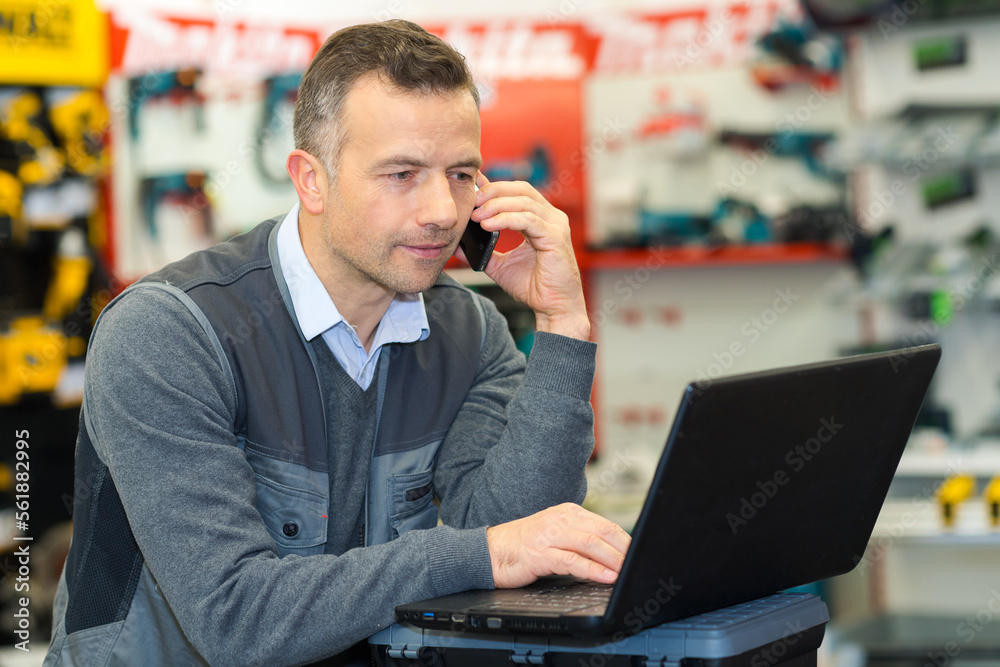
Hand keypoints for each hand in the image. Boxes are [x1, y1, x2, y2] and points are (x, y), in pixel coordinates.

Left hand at [472, 173, 589, 339]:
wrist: (553, 308)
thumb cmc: (534, 288)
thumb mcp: (500, 265)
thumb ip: (484, 251)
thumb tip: (458, 244)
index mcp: (541, 219)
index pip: (517, 192)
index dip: (495, 186)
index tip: (473, 187)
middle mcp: (551, 218)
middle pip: (521, 190)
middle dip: (493, 192)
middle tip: (472, 202)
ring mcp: (556, 226)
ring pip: (524, 202)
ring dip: (496, 206)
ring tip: (476, 216)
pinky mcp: (556, 237)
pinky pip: (528, 220)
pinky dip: (505, 219)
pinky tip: (488, 225)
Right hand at [486, 503, 630, 588]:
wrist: (488, 552)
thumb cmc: (522, 546)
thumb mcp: (555, 535)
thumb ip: (579, 539)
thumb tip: (610, 553)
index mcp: (567, 512)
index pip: (604, 524)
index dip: (625, 539)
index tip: (640, 553)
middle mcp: (560, 519)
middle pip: (602, 531)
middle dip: (625, 549)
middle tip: (640, 563)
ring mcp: (549, 535)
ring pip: (591, 543)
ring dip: (613, 559)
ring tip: (628, 571)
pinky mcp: (540, 554)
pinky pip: (572, 561)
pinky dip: (593, 569)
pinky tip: (605, 577)